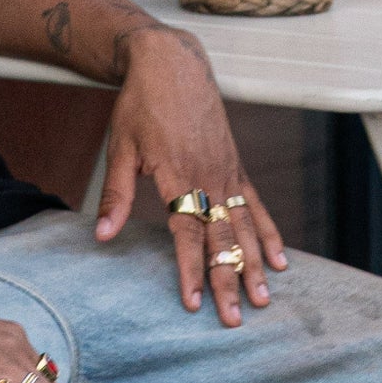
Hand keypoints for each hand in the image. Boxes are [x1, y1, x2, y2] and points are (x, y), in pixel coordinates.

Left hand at [94, 28, 287, 326]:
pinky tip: (278, 261)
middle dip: (228, 280)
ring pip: (244, 227)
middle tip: (234, 318)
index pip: (186, 233)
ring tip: (263, 300)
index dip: (189, 269)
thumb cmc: (141, 105)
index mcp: (178, 175)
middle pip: (221, 238)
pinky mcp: (235, 167)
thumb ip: (117, 195)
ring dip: (253, 265)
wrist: (171, 64)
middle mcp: (208, 177)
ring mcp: (227, 173)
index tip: (194, 302)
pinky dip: (268, 234)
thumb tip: (103, 236)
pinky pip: (255, 206)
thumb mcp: (120, 148)